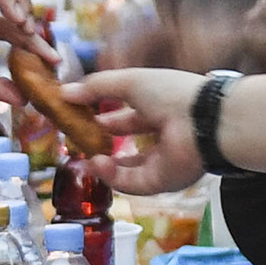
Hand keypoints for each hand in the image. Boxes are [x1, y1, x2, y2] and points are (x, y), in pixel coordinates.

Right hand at [72, 67, 205, 193]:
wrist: (201, 121)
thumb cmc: (170, 93)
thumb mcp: (128, 82)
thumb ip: (96, 87)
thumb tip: (64, 92)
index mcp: (157, 109)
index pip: (125, 117)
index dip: (102, 118)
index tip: (78, 117)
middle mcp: (159, 137)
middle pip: (124, 144)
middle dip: (99, 142)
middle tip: (74, 139)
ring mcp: (160, 161)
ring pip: (124, 168)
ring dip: (101, 163)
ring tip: (82, 156)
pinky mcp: (159, 182)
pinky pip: (130, 182)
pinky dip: (111, 175)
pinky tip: (96, 163)